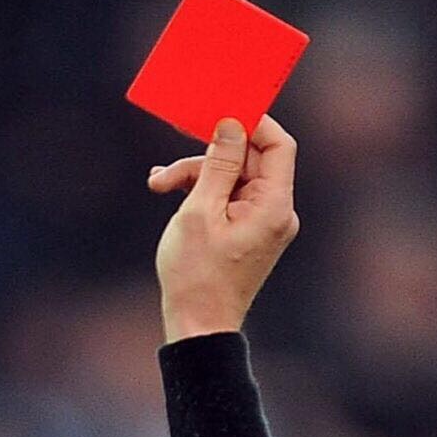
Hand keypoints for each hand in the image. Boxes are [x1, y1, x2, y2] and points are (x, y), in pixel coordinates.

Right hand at [149, 115, 299, 342]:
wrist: (197, 326)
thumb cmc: (197, 274)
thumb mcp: (200, 211)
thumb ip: (217, 164)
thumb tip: (231, 124)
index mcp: (274, 205)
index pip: (278, 145)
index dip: (252, 122)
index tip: (219, 111)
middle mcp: (276, 211)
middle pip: (249, 159)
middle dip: (208, 154)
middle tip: (175, 148)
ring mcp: (262, 221)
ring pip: (231, 176)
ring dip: (194, 174)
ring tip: (158, 183)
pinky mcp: (246, 228)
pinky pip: (226, 196)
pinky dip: (200, 191)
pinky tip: (167, 189)